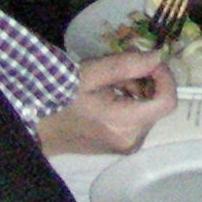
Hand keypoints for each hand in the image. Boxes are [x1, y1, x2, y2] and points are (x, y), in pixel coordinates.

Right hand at [34, 51, 174, 155]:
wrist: (34, 126)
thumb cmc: (60, 98)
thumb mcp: (91, 74)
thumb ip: (128, 65)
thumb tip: (159, 56)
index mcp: (125, 124)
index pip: (167, 101)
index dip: (165, 77)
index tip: (150, 61)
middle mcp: (132, 140)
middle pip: (158, 104)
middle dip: (147, 81)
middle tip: (122, 69)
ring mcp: (127, 146)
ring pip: (149, 110)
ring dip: (138, 90)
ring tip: (111, 81)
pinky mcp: (121, 145)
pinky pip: (139, 119)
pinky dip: (132, 102)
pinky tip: (110, 94)